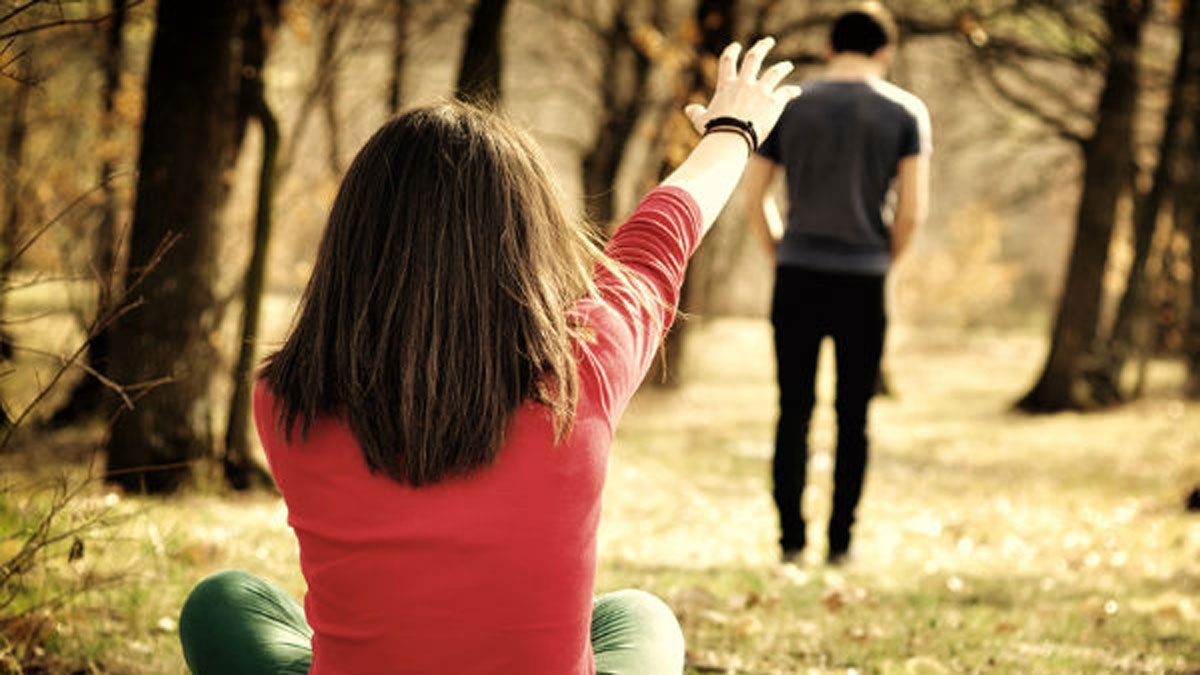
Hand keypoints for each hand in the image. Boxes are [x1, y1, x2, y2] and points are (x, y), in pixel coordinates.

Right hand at [684, 38, 799, 144]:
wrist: (732, 139)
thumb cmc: (715, 131)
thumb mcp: (701, 121)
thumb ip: (696, 113)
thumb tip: (689, 109)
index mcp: (727, 85)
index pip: (728, 61)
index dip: (732, 51)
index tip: (736, 46)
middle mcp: (744, 84)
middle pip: (754, 58)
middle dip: (762, 47)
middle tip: (768, 41)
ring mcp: (761, 91)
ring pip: (775, 72)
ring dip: (783, 67)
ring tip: (788, 65)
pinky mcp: (774, 102)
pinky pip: (786, 93)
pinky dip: (792, 91)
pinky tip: (797, 91)